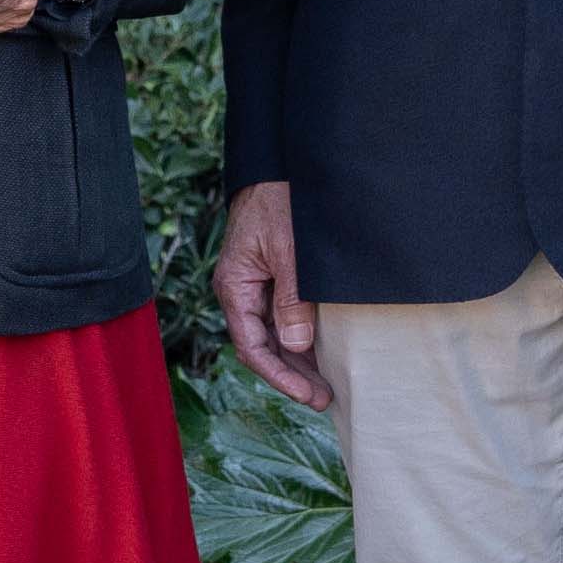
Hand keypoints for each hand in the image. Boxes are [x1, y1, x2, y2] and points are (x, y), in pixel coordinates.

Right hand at [213, 181, 329, 408]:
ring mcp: (256, 285)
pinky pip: (282, 316)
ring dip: (297, 360)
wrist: (279, 165)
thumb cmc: (281, 200)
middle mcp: (241, 290)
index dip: (280, 376)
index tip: (308, 394)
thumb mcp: (291, 251)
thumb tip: (297, 345)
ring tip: (326, 383)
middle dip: (292, 374)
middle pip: (263, 346)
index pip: (252, 346)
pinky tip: (322, 352)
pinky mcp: (272, 276)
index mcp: (236, 286)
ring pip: (273, 334)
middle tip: (325, 397)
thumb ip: (293, 298)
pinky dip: (301, 337)